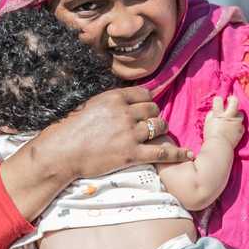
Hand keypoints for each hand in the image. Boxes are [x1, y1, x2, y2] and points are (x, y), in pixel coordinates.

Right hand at [30, 87, 192, 180]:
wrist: (63, 152)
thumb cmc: (72, 130)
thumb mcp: (91, 106)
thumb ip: (111, 102)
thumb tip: (124, 99)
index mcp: (114, 98)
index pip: (144, 94)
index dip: (148, 102)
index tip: (147, 109)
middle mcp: (125, 113)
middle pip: (154, 109)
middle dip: (154, 116)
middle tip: (150, 124)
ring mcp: (130, 133)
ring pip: (159, 126)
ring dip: (161, 130)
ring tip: (158, 136)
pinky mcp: (132, 153)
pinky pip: (162, 151)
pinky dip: (176, 153)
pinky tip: (186, 154)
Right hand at [203, 96, 243, 146]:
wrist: (219, 147)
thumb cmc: (210, 136)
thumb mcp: (207, 124)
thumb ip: (211, 115)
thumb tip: (214, 111)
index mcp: (218, 114)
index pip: (218, 100)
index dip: (218, 100)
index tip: (218, 101)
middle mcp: (229, 116)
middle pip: (234, 101)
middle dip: (232, 99)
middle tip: (230, 100)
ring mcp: (237, 123)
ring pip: (240, 113)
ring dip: (236, 113)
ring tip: (233, 117)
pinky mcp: (241, 130)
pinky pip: (241, 124)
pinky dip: (238, 125)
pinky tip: (234, 128)